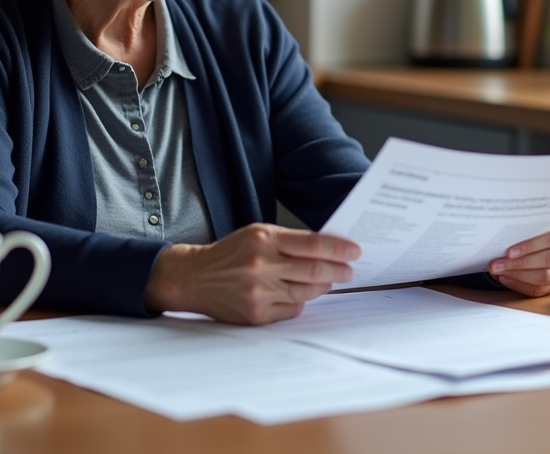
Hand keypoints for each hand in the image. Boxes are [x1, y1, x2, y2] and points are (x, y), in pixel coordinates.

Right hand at [144, 223, 360, 324]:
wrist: (195, 278)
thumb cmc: (230, 254)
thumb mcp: (257, 235)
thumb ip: (289, 241)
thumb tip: (328, 251)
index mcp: (263, 240)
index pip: (312, 244)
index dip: (338, 249)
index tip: (355, 251)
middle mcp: (262, 266)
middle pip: (314, 270)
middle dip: (339, 270)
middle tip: (350, 269)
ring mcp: (259, 293)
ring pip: (306, 292)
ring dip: (323, 286)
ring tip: (329, 280)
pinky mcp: (257, 315)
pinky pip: (292, 310)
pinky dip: (300, 302)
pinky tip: (298, 294)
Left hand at [488, 217, 549, 296]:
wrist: (549, 232)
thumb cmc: (541, 224)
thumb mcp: (540, 217)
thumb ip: (530, 221)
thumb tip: (503, 227)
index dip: (530, 245)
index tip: (509, 251)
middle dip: (520, 262)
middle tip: (497, 263)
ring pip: (546, 276)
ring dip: (518, 275)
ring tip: (499, 270)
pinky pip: (541, 289)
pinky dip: (520, 284)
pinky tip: (506, 277)